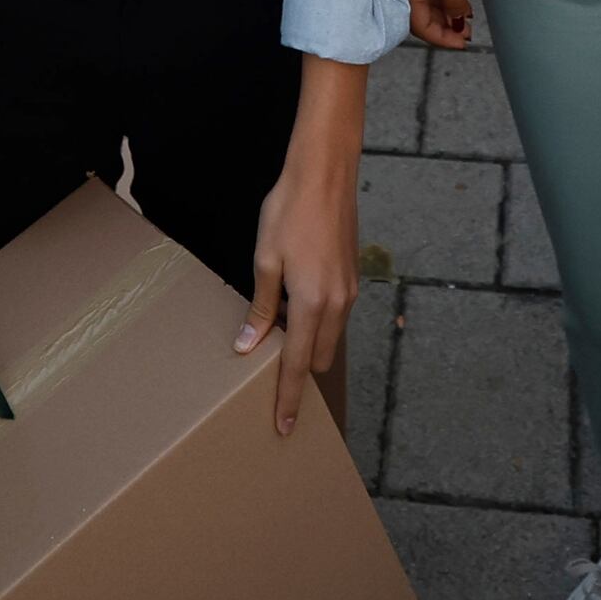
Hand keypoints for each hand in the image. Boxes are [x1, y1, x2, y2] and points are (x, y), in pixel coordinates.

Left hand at [236, 130, 358, 437]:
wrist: (325, 173)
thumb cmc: (290, 212)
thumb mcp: (266, 260)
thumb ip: (260, 307)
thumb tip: (248, 344)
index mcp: (313, 303)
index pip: (297, 364)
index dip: (288, 398)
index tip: (283, 426)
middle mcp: (338, 304)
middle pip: (319, 358)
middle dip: (299, 375)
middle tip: (271, 380)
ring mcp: (349, 291)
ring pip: (330, 338)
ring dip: (309, 347)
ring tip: (279, 342)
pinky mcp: (353, 278)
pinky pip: (336, 317)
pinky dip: (318, 325)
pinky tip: (296, 309)